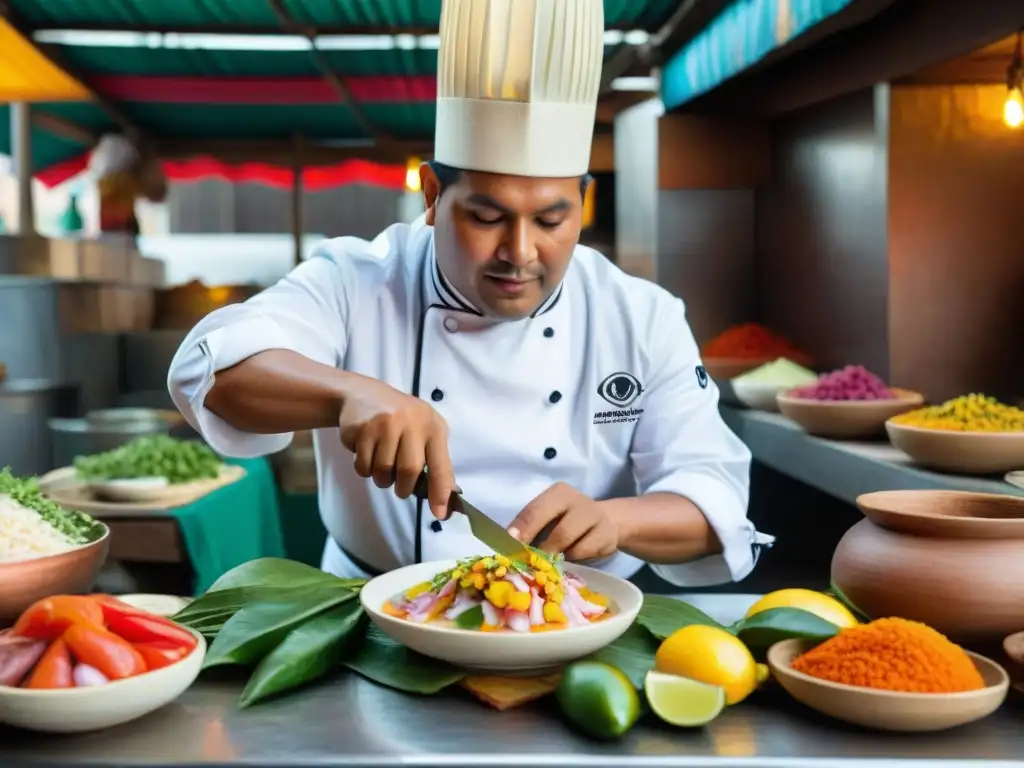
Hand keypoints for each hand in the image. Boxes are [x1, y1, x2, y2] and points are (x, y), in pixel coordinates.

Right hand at [337, 374, 455, 518]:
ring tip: (381, 462)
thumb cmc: (401, 419)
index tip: (440, 514)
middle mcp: (411, 422)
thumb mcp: (424, 431)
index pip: (441, 465)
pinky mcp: (362, 429)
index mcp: (433, 426)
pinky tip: (366, 451)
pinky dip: (364, 468)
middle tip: (399, 486)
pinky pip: (363, 466)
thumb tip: (446, 500)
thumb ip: (436, 461)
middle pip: (409, 472)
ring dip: (381, 478)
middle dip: (403, 487)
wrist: (362, 394)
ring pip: (382, 472)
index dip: (440, 492)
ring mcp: (385, 424)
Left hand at [507, 483, 618, 562]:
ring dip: (557, 555)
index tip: (511, 545)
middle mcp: (578, 501)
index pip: (535, 511)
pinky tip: (572, 555)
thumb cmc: (568, 520)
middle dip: (543, 549)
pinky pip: (584, 552)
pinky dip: (574, 557)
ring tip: (549, 561)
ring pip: (572, 544)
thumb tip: (510, 546)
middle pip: (559, 530)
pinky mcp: (607, 536)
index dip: (522, 530)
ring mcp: (595, 518)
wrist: (609, 521)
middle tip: (531, 562)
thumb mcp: (550, 516)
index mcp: (558, 493)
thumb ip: (532, 527)